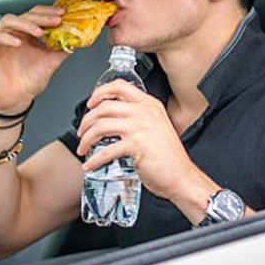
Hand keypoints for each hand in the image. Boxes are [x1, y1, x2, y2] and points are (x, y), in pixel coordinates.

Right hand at [0, 5, 68, 113]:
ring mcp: (0, 40)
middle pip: (25, 15)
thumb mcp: (51, 63)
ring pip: (8, 21)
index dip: (49, 12)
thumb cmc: (29, 81)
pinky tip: (18, 42)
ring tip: (38, 31)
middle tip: (55, 20)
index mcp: (28, 34)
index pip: (37, 15)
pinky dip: (6, 38)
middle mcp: (14, 34)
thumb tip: (77, 40)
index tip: (62, 14)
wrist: (16, 100)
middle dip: (41, 17)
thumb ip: (62, 50)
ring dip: (25, 24)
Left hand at [75, 79, 195, 200]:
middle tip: (82, 131)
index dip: (100, 92)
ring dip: (87, 138)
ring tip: (83, 148)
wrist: (182, 177)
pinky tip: (90, 165)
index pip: (120, 86)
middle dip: (87, 120)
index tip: (90, 103)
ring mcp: (141, 128)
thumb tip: (113, 120)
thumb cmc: (170, 159)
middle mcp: (145, 112)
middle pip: (105, 106)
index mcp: (150, 105)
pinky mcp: (137, 145)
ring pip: (102, 125)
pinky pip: (106, 150)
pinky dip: (94, 159)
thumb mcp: (156, 128)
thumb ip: (139, 119)